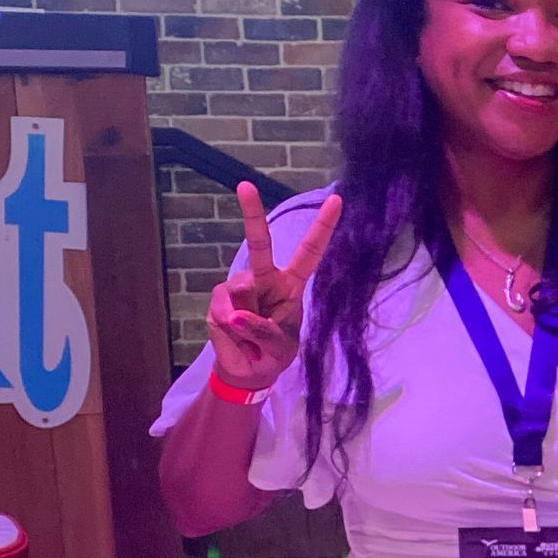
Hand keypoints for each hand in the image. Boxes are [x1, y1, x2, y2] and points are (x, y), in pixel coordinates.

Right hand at [206, 184, 340, 392]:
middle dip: (252, 214)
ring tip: (250, 336)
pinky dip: (229, 326)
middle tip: (245, 185)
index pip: (310, 252)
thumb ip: (263, 331)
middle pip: (260, 243)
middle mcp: (265, 279)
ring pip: (241, 290)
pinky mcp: (220, 299)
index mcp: (292, 285)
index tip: (337, 200)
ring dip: (245, 319)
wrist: (249, 371)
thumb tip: (235, 315)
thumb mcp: (280, 347)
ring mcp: (241, 287)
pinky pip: (223, 308)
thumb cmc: (274, 355)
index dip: (322, 227)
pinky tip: (234, 335)